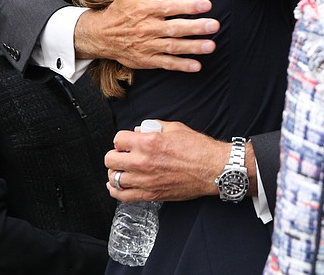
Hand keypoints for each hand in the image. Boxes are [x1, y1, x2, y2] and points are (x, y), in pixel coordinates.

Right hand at [74, 0, 218, 71]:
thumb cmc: (120, 9)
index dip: (189, 5)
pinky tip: (197, 65)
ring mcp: (148, 45)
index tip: (207, 4)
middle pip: (175, 28)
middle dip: (196, 27)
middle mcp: (148, 27)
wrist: (100, 35)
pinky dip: (181, 65)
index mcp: (147, 9)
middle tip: (215, 26)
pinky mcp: (146, 59)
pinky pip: (166, 63)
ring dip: (193, 47)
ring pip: (173, 46)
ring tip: (211, 46)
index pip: (170, 6)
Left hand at [105, 121, 257, 201]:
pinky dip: (116, 191)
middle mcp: (143, 161)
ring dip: (115, 172)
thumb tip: (140, 130)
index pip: (118, 140)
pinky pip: (122, 196)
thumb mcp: (176, 128)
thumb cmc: (199, 149)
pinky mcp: (151, 194)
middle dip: (115, 155)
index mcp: (149, 142)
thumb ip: (154, 126)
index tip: (126, 143)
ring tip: (122, 170)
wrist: (212, 169)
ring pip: (114, 178)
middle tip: (123, 155)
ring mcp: (146, 180)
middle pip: (110, 159)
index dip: (122, 140)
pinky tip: (118, 186)